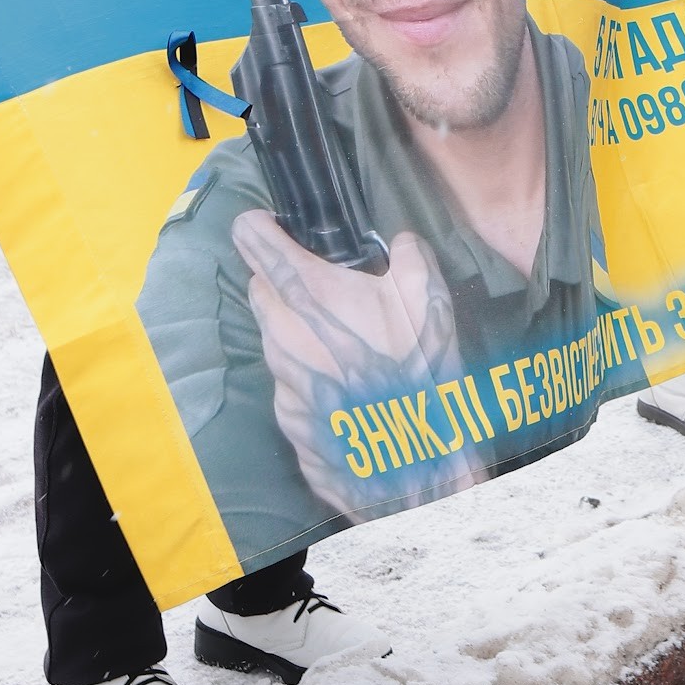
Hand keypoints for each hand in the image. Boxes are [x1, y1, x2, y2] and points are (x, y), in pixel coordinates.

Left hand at [232, 213, 477, 520]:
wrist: (412, 463)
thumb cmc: (420, 370)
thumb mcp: (430, 297)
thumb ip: (410, 255)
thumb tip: (400, 242)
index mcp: (312, 293)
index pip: (258, 245)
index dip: (254, 227)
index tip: (256, 221)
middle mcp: (283, 334)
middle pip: (260, 291)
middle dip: (279, 281)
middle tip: (321, 285)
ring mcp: (280, 382)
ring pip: (273, 339)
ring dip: (295, 330)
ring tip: (341, 341)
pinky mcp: (286, 421)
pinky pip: (289, 384)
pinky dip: (308, 376)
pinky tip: (345, 387)